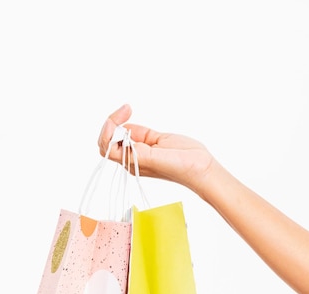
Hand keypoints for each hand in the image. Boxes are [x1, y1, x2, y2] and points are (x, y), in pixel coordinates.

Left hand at [98, 105, 217, 195]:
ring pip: (120, 133)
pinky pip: (134, 129)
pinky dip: (128, 120)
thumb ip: (139, 153)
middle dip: (111, 124)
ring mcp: (142, 147)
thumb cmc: (180, 169)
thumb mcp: (156, 160)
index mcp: (131, 163)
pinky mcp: (151, 139)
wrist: (200, 167)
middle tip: (124, 110)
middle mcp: (134, 156)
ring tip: (127, 108)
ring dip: (119, 120)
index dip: (108, 132)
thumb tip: (125, 143)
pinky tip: (130, 111)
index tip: (115, 120)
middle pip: (110, 140)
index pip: (108, 148)